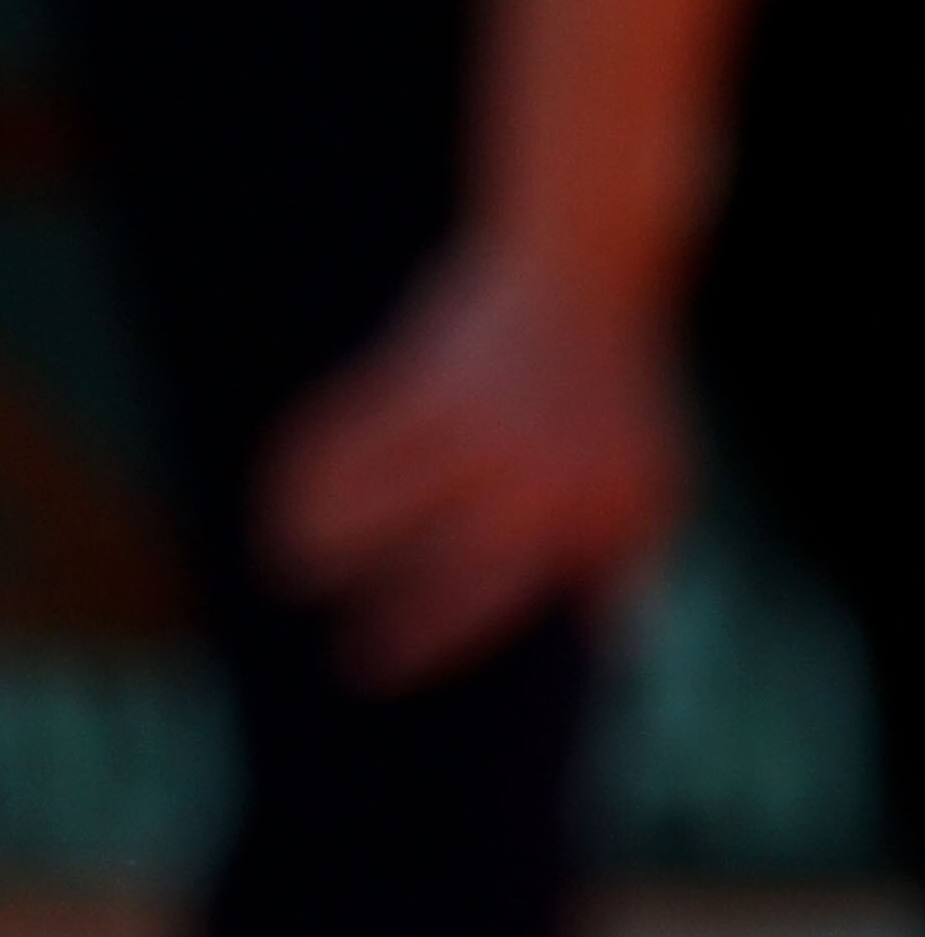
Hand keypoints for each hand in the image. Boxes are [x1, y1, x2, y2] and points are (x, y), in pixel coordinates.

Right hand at [259, 245, 686, 688]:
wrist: (584, 272)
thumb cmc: (619, 394)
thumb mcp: (654, 487)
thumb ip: (628, 571)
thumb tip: (611, 655)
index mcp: (576, 515)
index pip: (482, 597)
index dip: (418, 636)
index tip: (370, 664)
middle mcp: (519, 475)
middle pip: (420, 553)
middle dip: (364, 594)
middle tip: (325, 631)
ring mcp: (466, 420)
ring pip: (368, 492)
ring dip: (317, 530)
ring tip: (283, 563)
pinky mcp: (420, 370)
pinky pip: (344, 429)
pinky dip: (305, 464)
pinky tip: (281, 492)